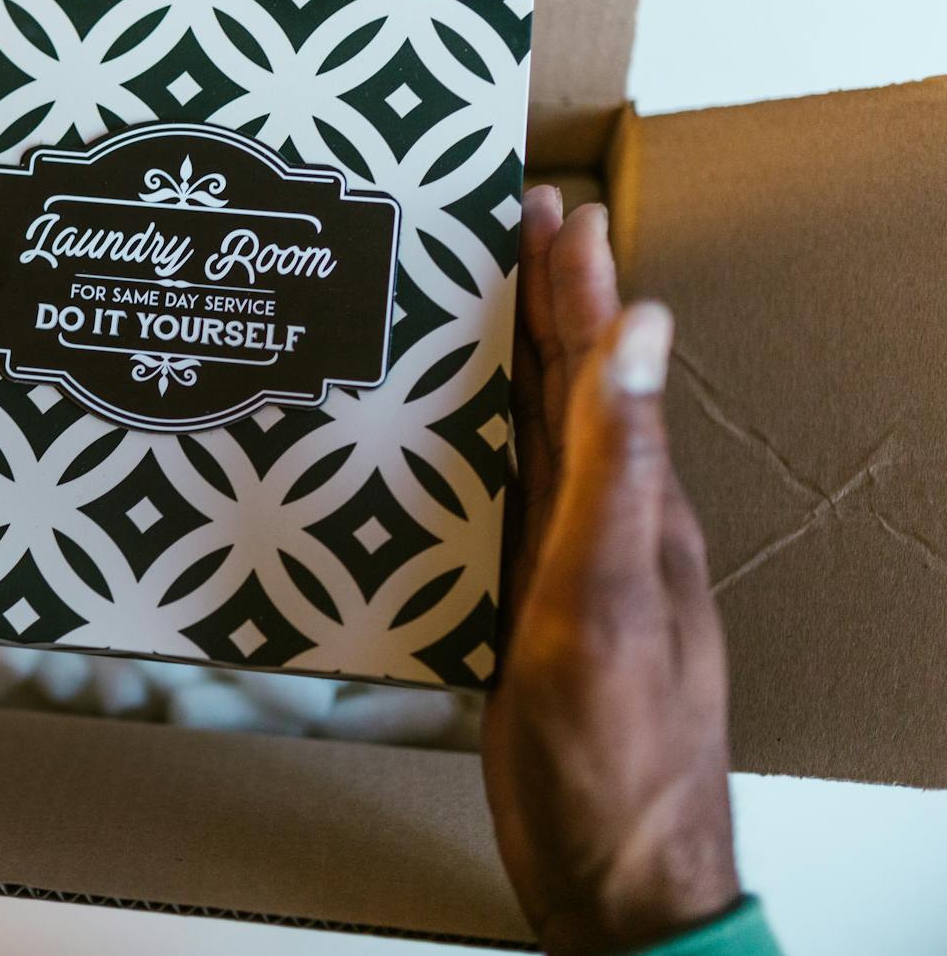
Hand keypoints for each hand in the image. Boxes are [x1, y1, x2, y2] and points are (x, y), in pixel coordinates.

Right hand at [482, 189, 740, 954]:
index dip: (575, 280)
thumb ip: (619, 464)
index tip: (548, 202)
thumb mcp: (607, 594)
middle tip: (497, 227)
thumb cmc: (617, 748)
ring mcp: (562, 569)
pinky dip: (465, 455)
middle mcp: (602, 523)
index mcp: (633, 502)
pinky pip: (491, 506)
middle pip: (564, 389)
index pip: (601, 362)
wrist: (614, 875)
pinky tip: (431, 446)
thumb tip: (647, 325)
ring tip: (456, 308)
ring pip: (525, 442)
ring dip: (499, 369)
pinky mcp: (520, 612)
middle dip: (535, 302)